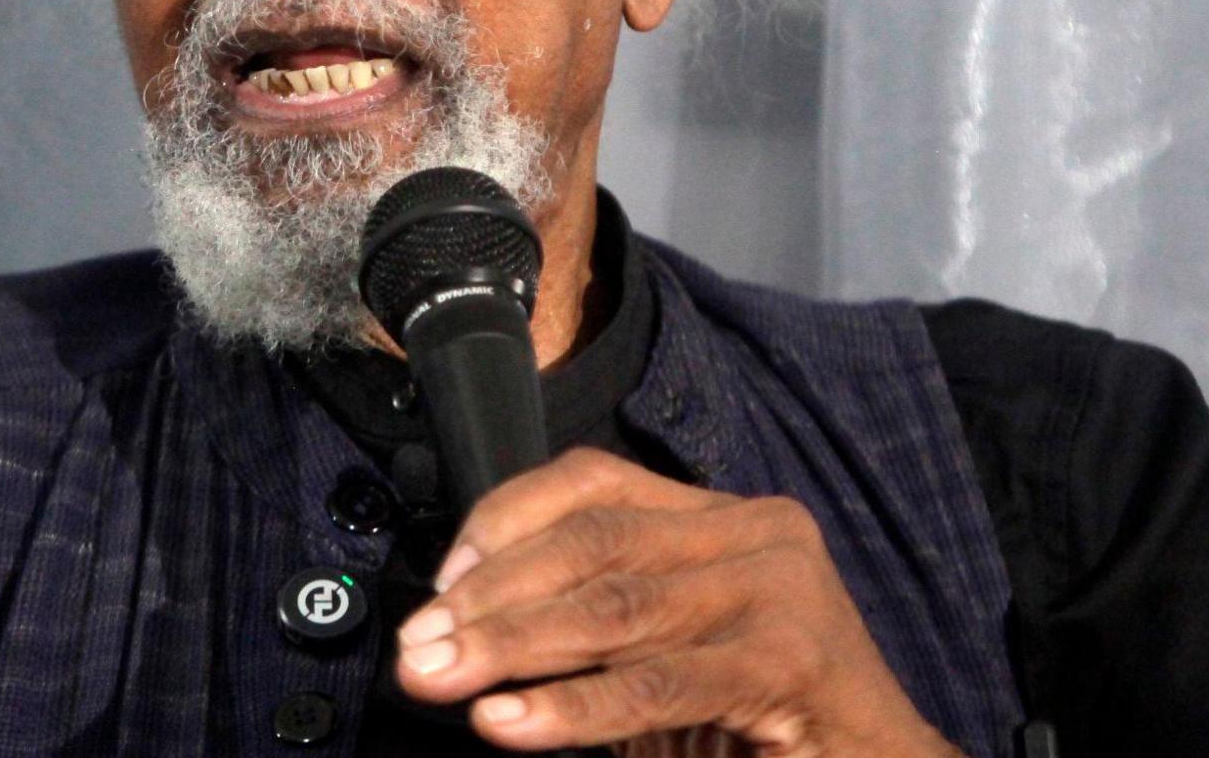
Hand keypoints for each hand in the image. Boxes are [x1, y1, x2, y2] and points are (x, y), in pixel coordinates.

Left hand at [392, 450, 962, 756]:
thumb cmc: (759, 723)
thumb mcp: (663, 652)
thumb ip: (589, 626)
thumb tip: (460, 628)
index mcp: (721, 516)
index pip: (591, 483)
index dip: (503, 524)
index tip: (439, 584)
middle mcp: (755, 533)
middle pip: (592, 545)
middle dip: (489, 600)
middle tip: (419, 651)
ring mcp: (779, 589)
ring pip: (614, 609)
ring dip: (511, 649)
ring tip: (443, 681)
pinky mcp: (789, 659)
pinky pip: (657, 683)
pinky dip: (574, 708)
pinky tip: (512, 724)